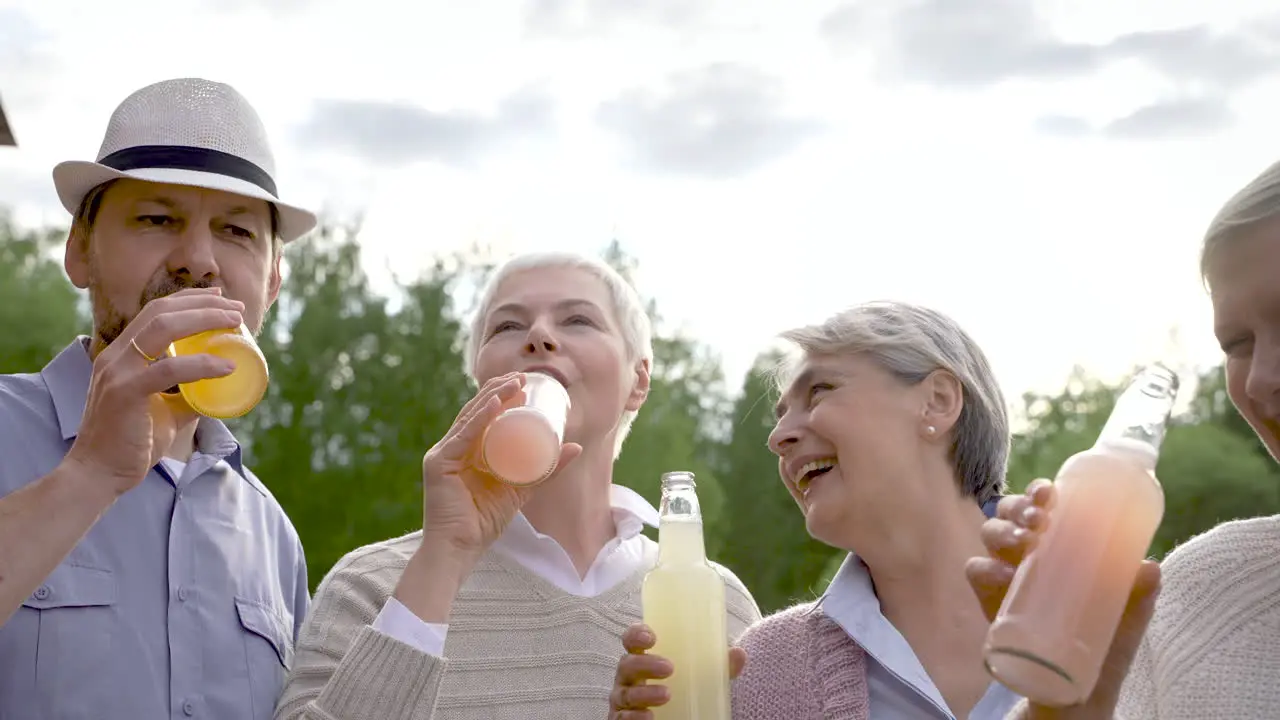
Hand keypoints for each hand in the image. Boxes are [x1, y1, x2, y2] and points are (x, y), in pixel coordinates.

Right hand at [65, 288, 244, 496]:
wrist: (100, 474)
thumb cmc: (132, 443)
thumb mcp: (165, 410)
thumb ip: (187, 394)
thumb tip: (218, 386)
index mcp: (121, 355)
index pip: (155, 313)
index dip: (189, 300)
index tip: (221, 299)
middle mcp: (116, 356)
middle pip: (160, 312)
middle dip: (202, 303)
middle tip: (237, 308)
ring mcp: (117, 371)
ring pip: (162, 329)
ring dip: (204, 319)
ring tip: (236, 323)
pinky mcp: (124, 392)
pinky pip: (168, 369)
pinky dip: (202, 364)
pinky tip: (228, 366)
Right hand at [419, 372, 582, 560]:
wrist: (461, 550)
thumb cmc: (485, 522)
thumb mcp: (523, 489)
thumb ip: (546, 470)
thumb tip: (576, 446)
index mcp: (465, 451)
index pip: (482, 415)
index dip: (502, 395)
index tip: (525, 382)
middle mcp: (451, 448)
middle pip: (475, 410)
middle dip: (499, 389)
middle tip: (523, 376)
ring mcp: (442, 454)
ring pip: (469, 417)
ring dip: (493, 396)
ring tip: (515, 383)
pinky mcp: (438, 465)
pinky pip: (462, 436)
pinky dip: (479, 418)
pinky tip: (494, 404)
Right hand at [609, 623, 746, 718]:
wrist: (675, 718)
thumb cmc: (683, 691)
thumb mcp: (700, 678)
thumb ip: (717, 667)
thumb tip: (739, 654)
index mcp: (642, 659)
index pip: (631, 640)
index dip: (636, 634)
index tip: (652, 637)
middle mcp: (628, 678)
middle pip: (626, 665)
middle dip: (645, 664)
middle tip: (669, 668)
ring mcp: (623, 700)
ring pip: (625, 693)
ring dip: (644, 693)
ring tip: (666, 694)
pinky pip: (621, 719)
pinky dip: (634, 718)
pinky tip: (649, 718)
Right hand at [965, 480, 1162, 718]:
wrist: (1075, 694)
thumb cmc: (1102, 645)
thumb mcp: (1126, 619)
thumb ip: (1138, 595)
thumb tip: (1151, 565)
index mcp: (1060, 545)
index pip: (1043, 506)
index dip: (1040, 492)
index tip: (1050, 493)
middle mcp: (1029, 553)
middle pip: (1010, 512)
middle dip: (1019, 506)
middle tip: (1038, 520)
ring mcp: (1006, 574)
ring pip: (990, 533)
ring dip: (1002, 530)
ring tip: (1023, 544)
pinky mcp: (988, 601)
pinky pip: (975, 572)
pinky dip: (985, 568)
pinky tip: (1003, 576)